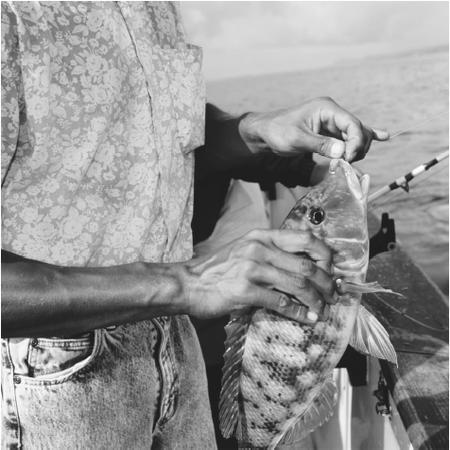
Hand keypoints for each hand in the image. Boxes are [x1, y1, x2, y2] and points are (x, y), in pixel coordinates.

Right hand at [183, 229, 333, 323]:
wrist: (189, 282)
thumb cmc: (218, 268)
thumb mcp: (245, 250)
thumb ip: (272, 253)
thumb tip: (302, 267)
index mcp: (262, 236)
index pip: (305, 239)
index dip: (325, 255)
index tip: (330, 270)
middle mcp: (259, 248)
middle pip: (306, 265)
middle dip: (326, 284)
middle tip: (331, 295)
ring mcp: (251, 268)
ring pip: (298, 285)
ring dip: (315, 301)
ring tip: (321, 310)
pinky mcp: (245, 290)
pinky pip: (280, 302)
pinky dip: (297, 312)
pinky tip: (304, 318)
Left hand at [239, 97, 388, 161]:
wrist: (266, 133)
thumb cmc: (278, 132)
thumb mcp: (297, 139)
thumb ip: (320, 145)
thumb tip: (342, 152)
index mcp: (326, 108)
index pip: (352, 124)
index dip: (356, 143)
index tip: (347, 159)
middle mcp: (332, 113)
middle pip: (358, 130)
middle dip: (356, 148)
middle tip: (344, 165)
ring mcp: (332, 122)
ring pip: (355, 135)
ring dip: (356, 149)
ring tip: (346, 163)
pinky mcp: (330, 132)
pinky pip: (349, 135)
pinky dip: (364, 138)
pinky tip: (384, 136)